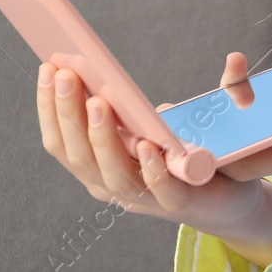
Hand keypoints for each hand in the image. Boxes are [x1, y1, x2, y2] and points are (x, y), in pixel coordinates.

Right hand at [35, 58, 271, 245]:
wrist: (224, 197)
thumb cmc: (177, 157)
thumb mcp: (146, 128)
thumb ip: (127, 109)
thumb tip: (105, 73)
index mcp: (98, 168)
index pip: (61, 143)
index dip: (50, 109)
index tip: (47, 69)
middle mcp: (113, 187)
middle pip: (79, 156)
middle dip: (68, 114)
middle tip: (65, 75)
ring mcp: (145, 199)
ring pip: (114, 175)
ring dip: (102, 137)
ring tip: (98, 102)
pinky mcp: (181, 202)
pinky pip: (161, 189)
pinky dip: (150, 168)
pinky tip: (144, 143)